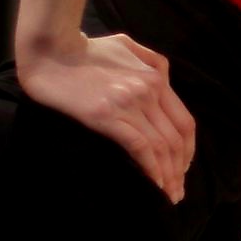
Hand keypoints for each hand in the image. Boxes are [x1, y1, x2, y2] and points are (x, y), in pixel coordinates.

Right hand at [18, 32, 195, 201]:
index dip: (188, 149)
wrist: (52, 52)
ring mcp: (129, 104)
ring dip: (168, 174)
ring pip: (160, 146)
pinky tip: (154, 183)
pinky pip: (139, 146)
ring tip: (169, 194)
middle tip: (178, 190)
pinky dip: (151, 167)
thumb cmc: (87, 50)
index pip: (185, 121)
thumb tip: (166, 81)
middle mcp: (149, 91)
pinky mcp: (107, 116)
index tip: (183, 167)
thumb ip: (153, 63)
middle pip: (176, 138)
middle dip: (180, 169)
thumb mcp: (129, 46)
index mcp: (157, 78)